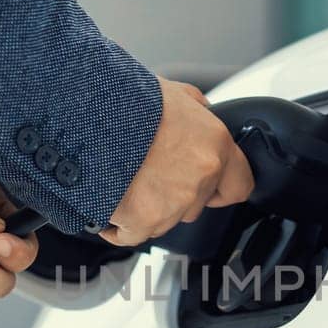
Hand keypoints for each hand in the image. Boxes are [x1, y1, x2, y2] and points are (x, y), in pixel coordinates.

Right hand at [100, 77, 253, 245]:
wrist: (87, 114)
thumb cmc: (126, 99)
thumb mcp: (173, 92)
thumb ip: (196, 110)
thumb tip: (200, 115)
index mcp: (214, 143)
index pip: (240, 185)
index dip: (221, 186)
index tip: (210, 187)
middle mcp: (201, 176)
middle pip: (196, 205)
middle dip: (176, 194)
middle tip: (149, 171)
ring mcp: (174, 202)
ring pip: (165, 221)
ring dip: (147, 207)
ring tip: (124, 179)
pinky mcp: (143, 221)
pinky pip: (132, 235)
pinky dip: (119, 226)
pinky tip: (109, 205)